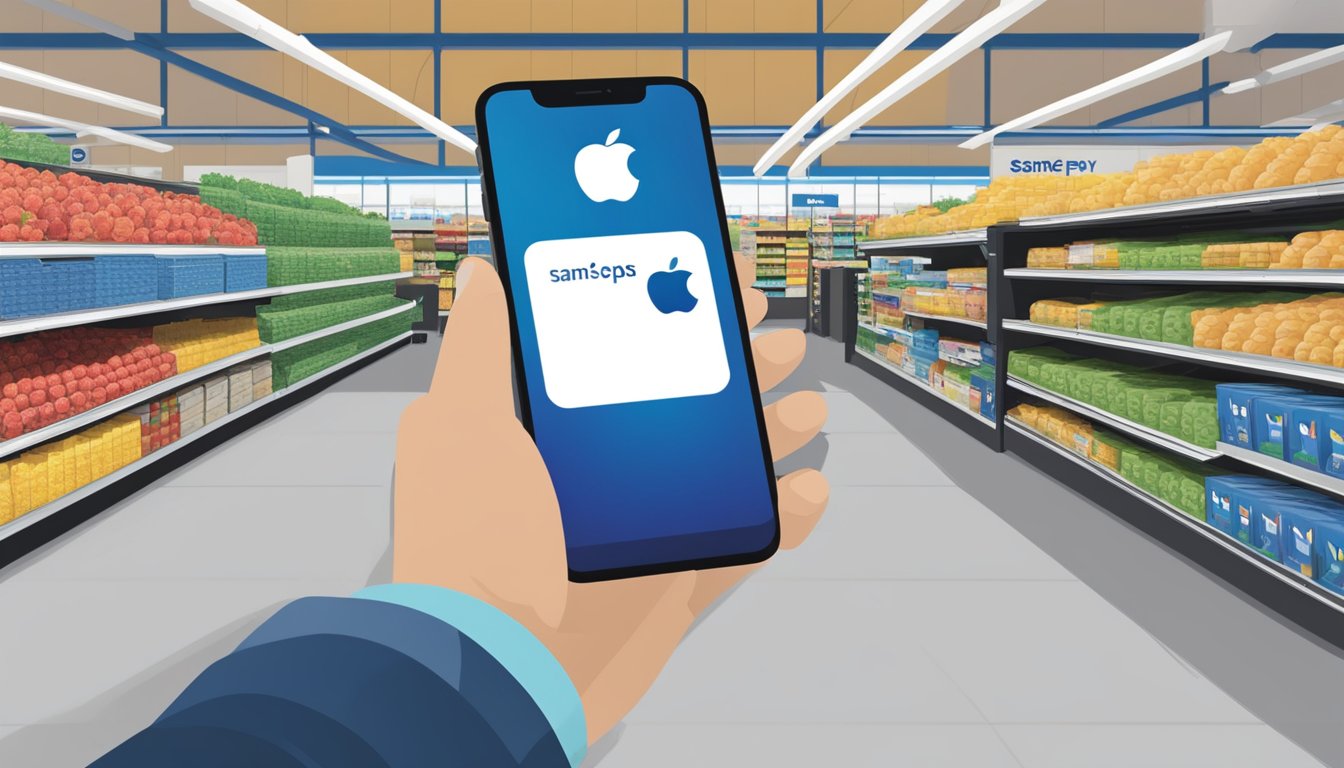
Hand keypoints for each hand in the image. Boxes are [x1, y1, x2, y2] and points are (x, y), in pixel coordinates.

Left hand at [393, 255, 827, 743]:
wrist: (501, 669)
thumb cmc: (472, 547)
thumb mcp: (463, 428)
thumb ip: (481, 346)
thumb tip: (484, 267)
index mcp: (556, 431)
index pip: (625, 354)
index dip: (673, 316)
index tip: (715, 287)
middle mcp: (603, 474)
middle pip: (688, 405)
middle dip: (739, 369)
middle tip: (780, 342)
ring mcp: (645, 529)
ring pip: (727, 467)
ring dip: (772, 433)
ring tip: (804, 410)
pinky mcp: (676, 583)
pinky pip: (746, 543)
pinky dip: (785, 516)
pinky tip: (804, 488)